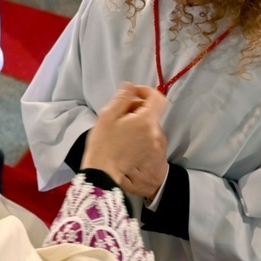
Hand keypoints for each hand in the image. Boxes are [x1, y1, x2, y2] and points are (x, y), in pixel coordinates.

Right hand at [81, 83, 168, 198]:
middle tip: (118, 113)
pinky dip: (139, 132)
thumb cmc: (103, 144)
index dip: (146, 91)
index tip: (133, 93)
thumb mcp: (107, 115)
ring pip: (149, 124)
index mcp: (145, 120)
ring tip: (119, 128)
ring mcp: (154, 145)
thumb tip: (130, 86)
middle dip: (137, 107)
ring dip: (137, 120)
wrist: (104, 173)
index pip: (157, 98)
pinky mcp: (152, 155)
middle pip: (151, 111)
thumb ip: (122, 97)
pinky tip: (124, 139)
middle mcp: (154, 132)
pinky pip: (148, 136)